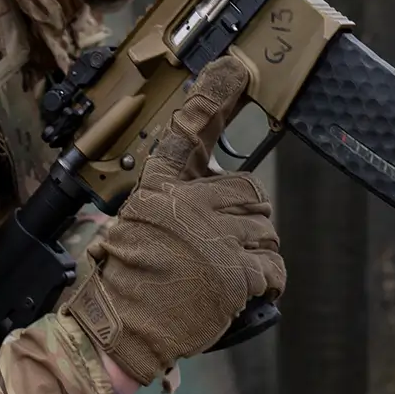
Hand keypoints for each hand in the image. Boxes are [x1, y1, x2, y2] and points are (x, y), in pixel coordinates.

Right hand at [63, 56, 284, 384]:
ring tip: (223, 274)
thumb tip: (218, 193)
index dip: (214, 94)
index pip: (189, 128)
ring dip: (255, 254)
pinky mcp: (237, 270)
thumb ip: (176, 202)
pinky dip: (266, 282)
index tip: (233, 67)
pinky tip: (243, 291)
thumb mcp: (139, 222)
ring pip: (265, 230)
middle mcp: (189, 202)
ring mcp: (214, 235)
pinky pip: (273, 267)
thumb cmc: (128, 278)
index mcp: (161, 185)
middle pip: (250, 190)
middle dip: (245, 220)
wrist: (121, 326)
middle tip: (221, 247)